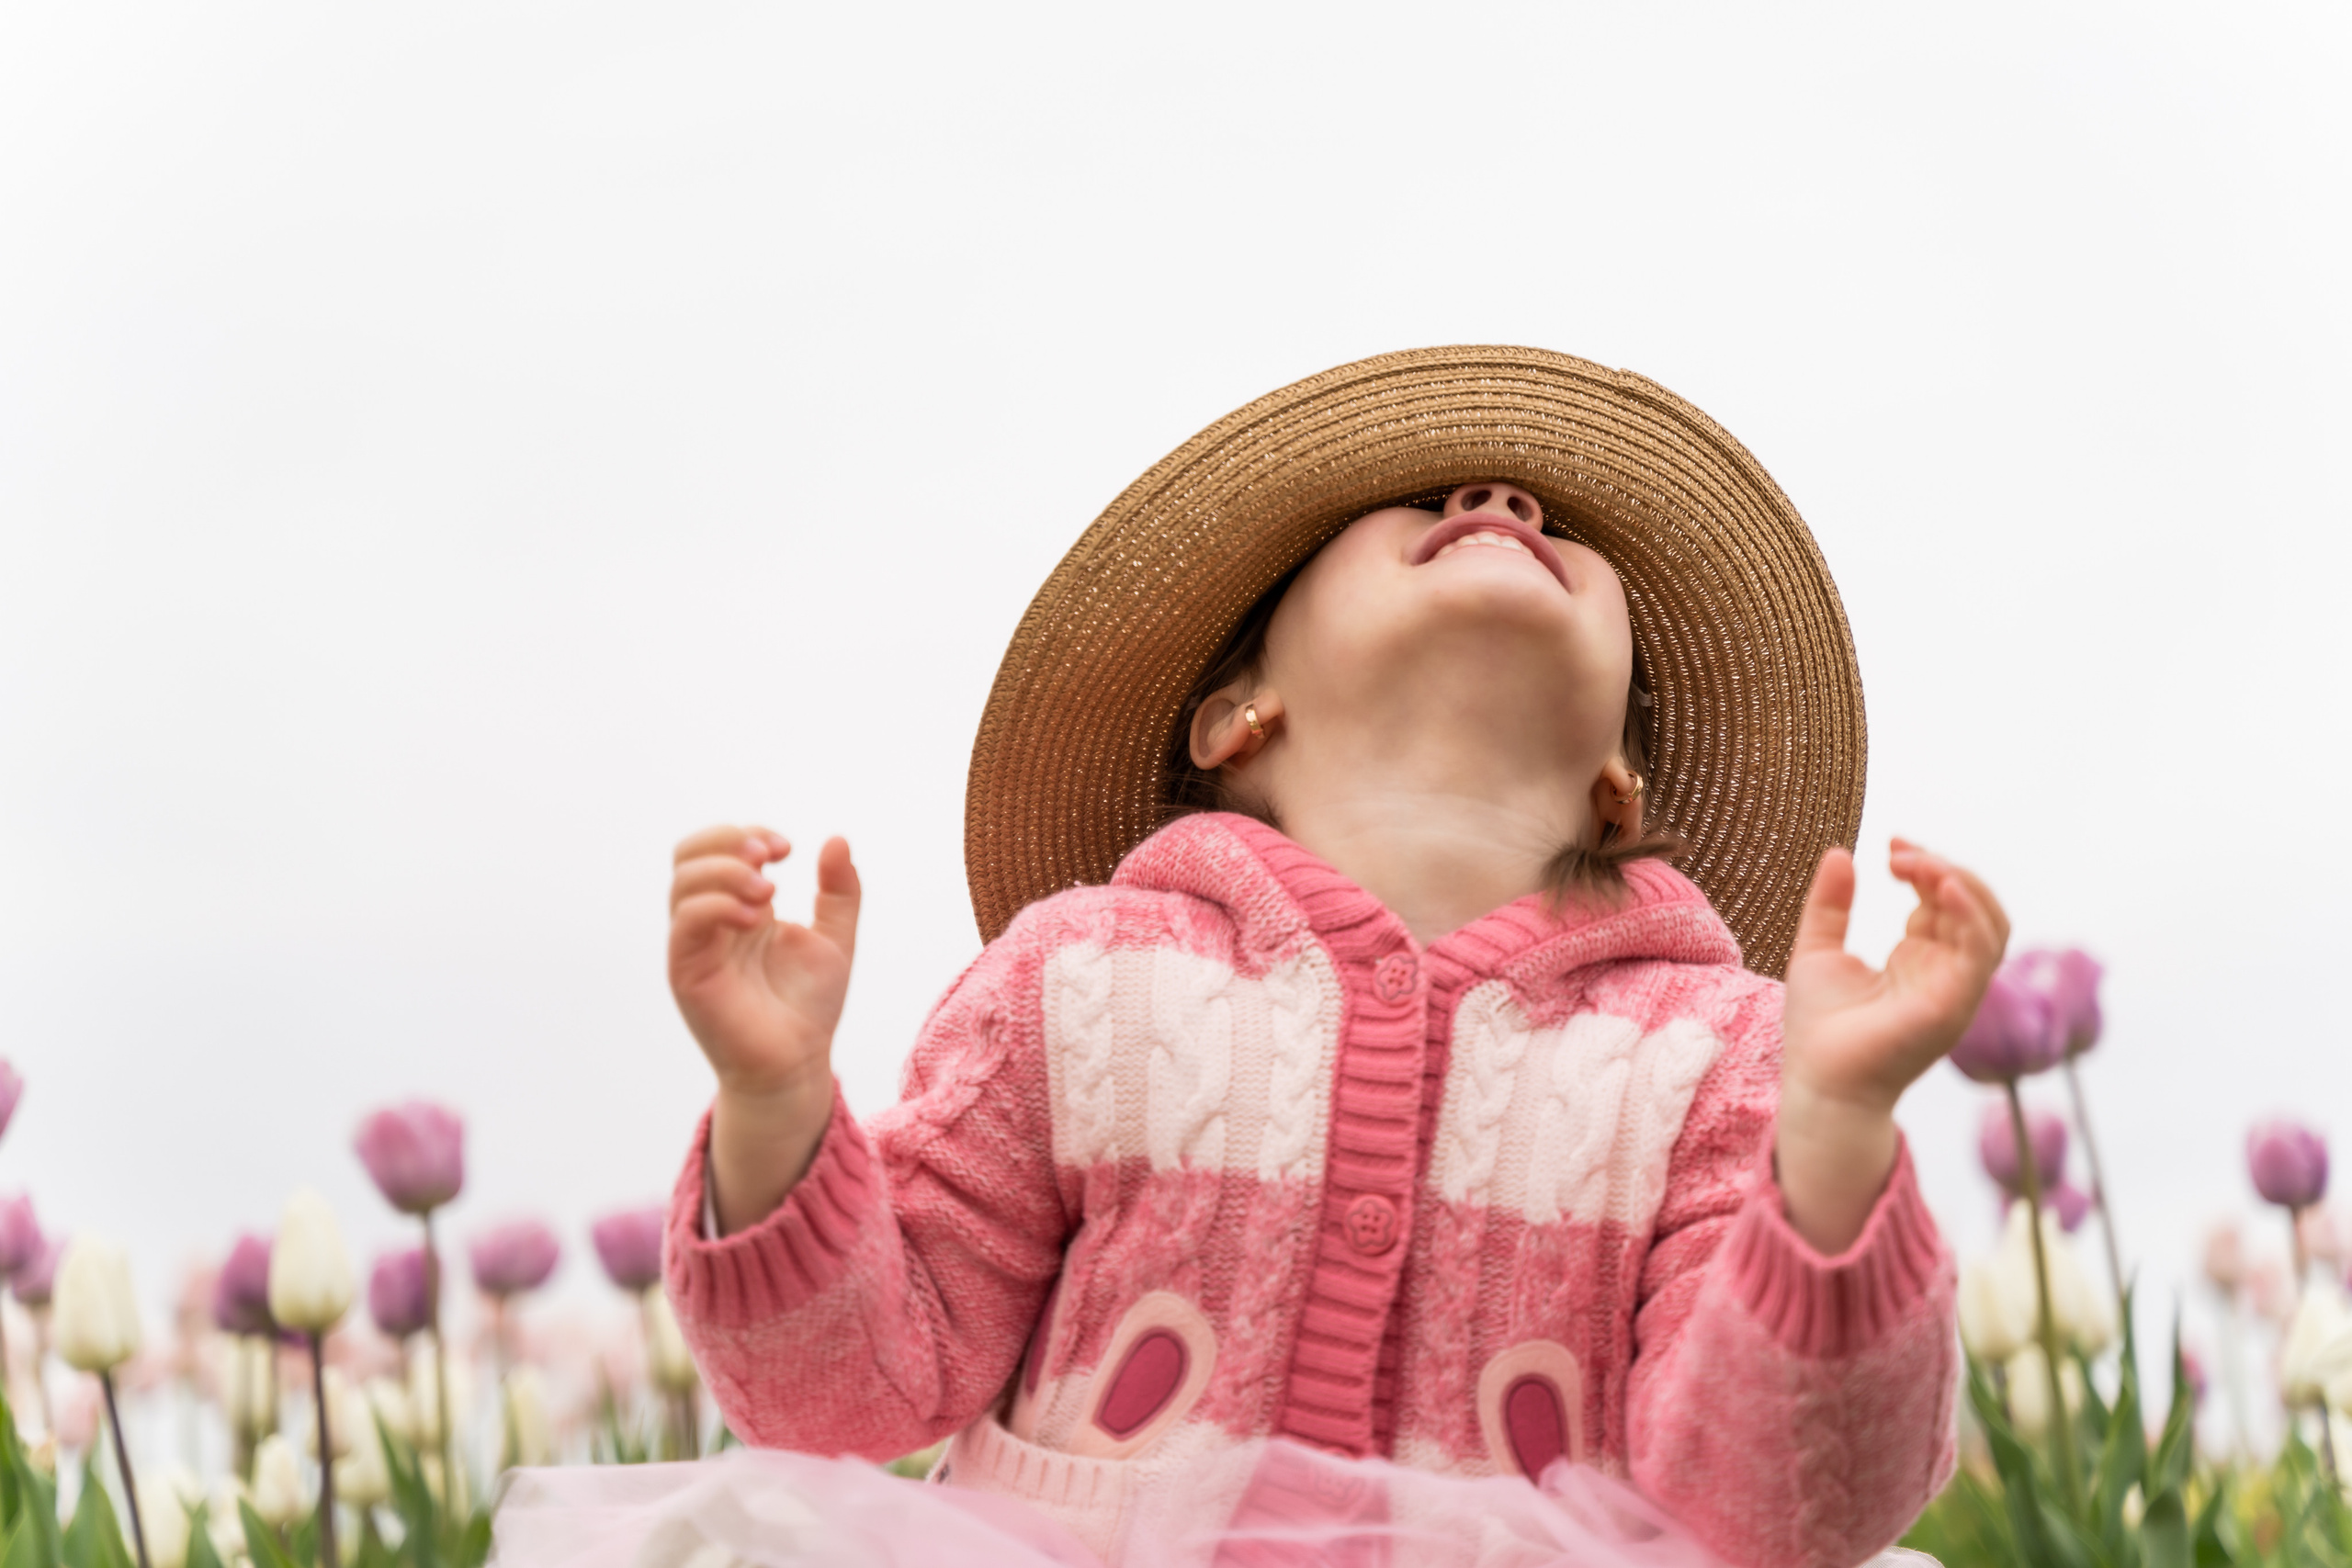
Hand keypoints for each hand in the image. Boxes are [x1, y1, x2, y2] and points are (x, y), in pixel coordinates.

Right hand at [668, 825, 860, 1231]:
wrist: (798, 1063)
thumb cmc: (809, 1007)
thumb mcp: (835, 938)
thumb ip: (840, 891)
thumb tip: (836, 839)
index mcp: (738, 908)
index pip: (715, 848)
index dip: (747, 834)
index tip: (788, 848)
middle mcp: (709, 923)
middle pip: (687, 855)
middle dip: (729, 842)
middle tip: (772, 858)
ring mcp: (694, 947)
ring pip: (682, 884)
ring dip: (726, 871)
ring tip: (768, 890)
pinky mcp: (687, 974)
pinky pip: (686, 923)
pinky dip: (719, 905)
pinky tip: (757, 917)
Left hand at [1775, 839, 2008, 1251]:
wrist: (1819, 1083)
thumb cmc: (1819, 1029)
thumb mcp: (1817, 950)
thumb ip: (1830, 904)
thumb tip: (1840, 852)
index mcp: (1920, 959)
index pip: (1944, 901)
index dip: (1925, 866)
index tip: (1891, 846)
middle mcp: (1946, 972)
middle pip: (1975, 907)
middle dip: (1944, 868)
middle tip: (1900, 851)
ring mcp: (1956, 990)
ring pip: (1990, 926)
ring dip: (1960, 884)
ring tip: (1918, 864)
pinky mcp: (1954, 1006)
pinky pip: (1979, 954)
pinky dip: (1969, 916)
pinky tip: (1941, 888)